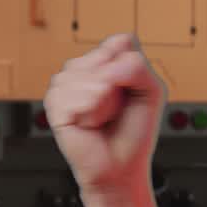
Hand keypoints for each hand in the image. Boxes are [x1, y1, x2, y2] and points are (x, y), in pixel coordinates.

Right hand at [44, 33, 166, 195]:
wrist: (120, 165)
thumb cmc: (135, 129)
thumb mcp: (152, 90)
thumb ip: (137, 67)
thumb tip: (107, 70)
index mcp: (107, 60)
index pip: (120, 41)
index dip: (132, 66)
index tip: (133, 88)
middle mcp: (84, 68)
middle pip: (104, 56)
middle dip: (120, 85)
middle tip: (118, 106)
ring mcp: (66, 84)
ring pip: (89, 76)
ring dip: (104, 102)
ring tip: (103, 116)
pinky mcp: (54, 104)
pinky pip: (75, 98)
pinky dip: (90, 114)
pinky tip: (89, 123)